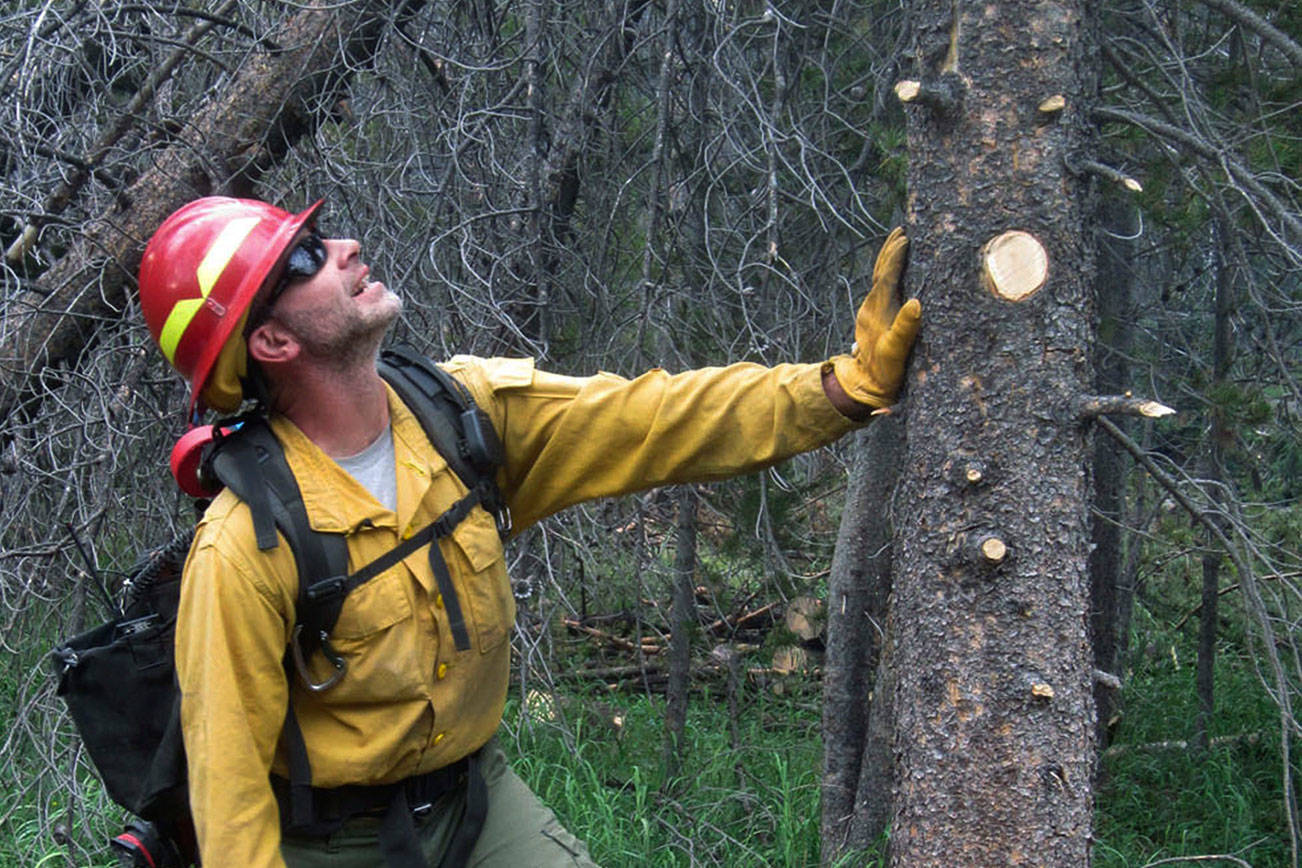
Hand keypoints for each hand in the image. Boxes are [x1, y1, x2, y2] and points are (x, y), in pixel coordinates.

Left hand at [830, 227, 920, 409]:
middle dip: (890, 250)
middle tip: (902, 230)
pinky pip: (882, 287)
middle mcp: (872, 306)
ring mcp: (872, 311)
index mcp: (878, 310)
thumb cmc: (884, 371)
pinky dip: (888, 272)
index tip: (905, 238)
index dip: (895, 256)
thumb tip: (917, 302)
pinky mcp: (874, 317)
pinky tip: (895, 270)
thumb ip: (905, 329)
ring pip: (879, 277)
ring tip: (899, 242)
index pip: (886, 276)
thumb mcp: (896, 352)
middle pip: (880, 271)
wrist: (864, 386)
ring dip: (889, 259)